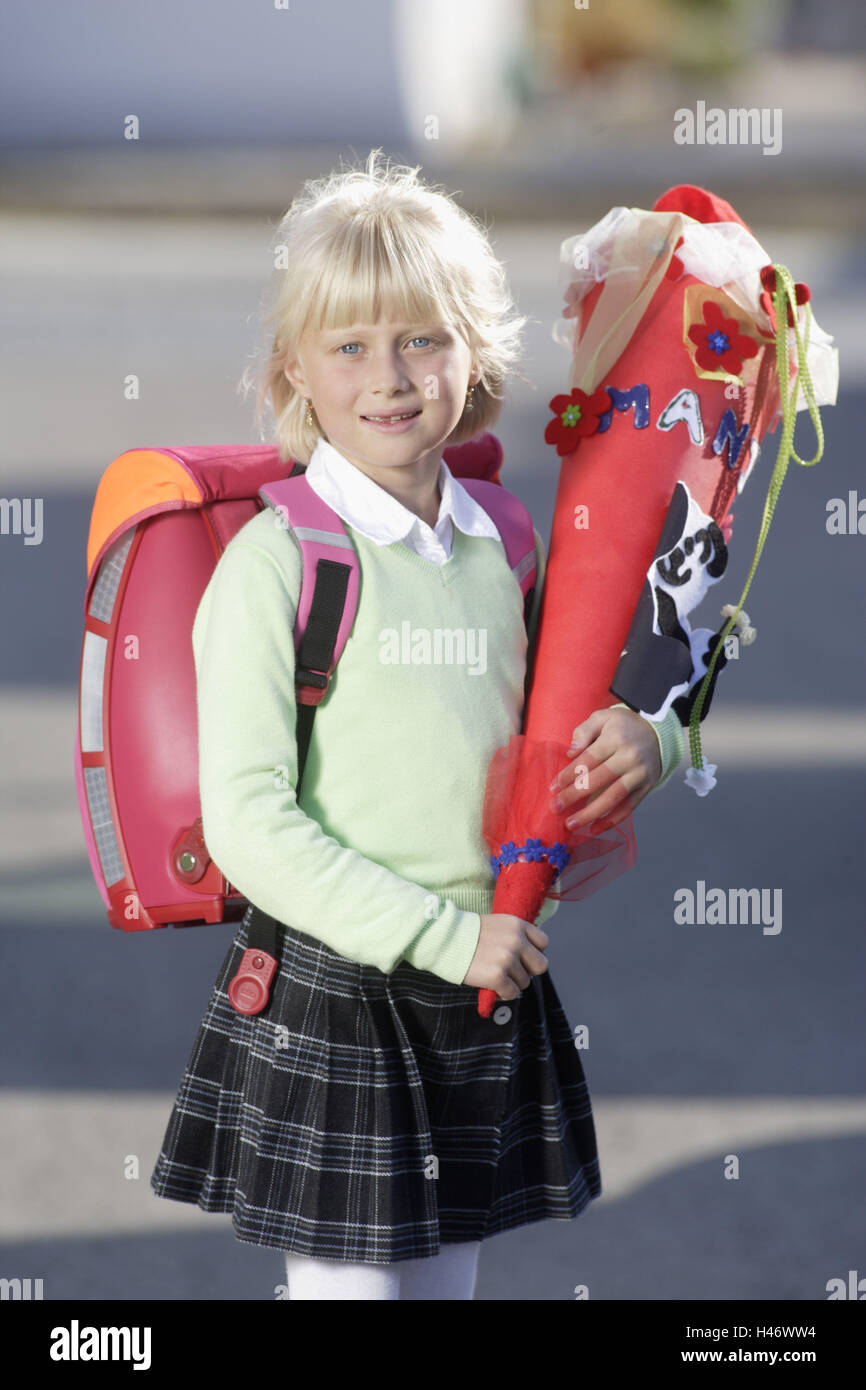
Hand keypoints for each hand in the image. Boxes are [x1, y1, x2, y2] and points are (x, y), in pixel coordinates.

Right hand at [462, 914, 549, 1000]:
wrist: (445, 939)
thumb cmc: (468, 933)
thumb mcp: (498, 924)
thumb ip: (515, 936)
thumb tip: (528, 956)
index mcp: (518, 925)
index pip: (543, 943)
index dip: (532, 952)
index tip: (521, 956)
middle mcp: (516, 941)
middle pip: (541, 965)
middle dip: (528, 970)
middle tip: (512, 971)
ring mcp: (507, 958)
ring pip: (525, 982)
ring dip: (512, 983)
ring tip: (496, 976)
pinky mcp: (497, 976)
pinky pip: (512, 993)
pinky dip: (503, 993)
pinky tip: (493, 986)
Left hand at [548, 706, 661, 831]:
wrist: (659, 732)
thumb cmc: (624, 725)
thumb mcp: (603, 717)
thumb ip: (584, 732)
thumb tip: (570, 754)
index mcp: (615, 738)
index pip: (587, 760)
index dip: (569, 775)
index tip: (553, 788)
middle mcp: (630, 757)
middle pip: (598, 781)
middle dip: (573, 796)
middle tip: (556, 807)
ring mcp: (640, 774)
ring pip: (613, 798)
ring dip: (590, 814)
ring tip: (571, 824)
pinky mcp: (647, 787)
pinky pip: (628, 807)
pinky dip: (612, 821)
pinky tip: (594, 829)